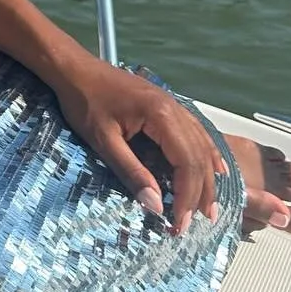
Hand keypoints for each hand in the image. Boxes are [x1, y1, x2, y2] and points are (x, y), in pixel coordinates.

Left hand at [52, 64, 225, 234]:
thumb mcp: (103, 141)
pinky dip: (207, 154)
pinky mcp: (167, 105)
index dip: (186, 197)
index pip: (186, 164)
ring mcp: (173, 105)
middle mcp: (175, 109)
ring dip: (207, 178)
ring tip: (209, 207)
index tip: (177, 223)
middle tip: (194, 223)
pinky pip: (196, 133)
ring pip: (201, 146)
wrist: (74, 68)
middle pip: (198, 157)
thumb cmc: (84, 101)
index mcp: (162, 116)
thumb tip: (155, 205)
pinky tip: (216, 168)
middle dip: (199, 194)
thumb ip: (131, 172)